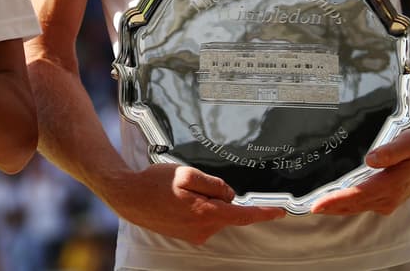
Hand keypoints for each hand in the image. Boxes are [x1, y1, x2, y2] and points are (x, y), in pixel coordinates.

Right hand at [110, 163, 285, 243]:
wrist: (130, 198)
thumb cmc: (155, 183)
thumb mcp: (186, 173)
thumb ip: (213, 183)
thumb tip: (229, 194)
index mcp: (205, 212)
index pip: (243, 215)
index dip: (263, 213)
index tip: (280, 212)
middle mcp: (203, 228)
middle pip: (226, 209)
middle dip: (217, 194)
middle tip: (194, 182)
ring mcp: (194, 234)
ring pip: (214, 213)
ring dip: (205, 200)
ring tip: (180, 191)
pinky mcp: (187, 235)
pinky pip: (202, 218)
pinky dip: (196, 207)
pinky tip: (177, 200)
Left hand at [309, 127, 409, 215]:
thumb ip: (392, 150)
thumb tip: (371, 158)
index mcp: (392, 185)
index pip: (358, 195)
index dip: (336, 201)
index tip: (316, 204)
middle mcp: (388, 197)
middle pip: (353, 205)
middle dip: (330, 207)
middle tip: (305, 206)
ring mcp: (387, 201)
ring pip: (356, 207)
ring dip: (336, 209)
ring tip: (314, 206)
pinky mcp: (385, 199)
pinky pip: (361, 205)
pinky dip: (346, 206)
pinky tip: (332, 202)